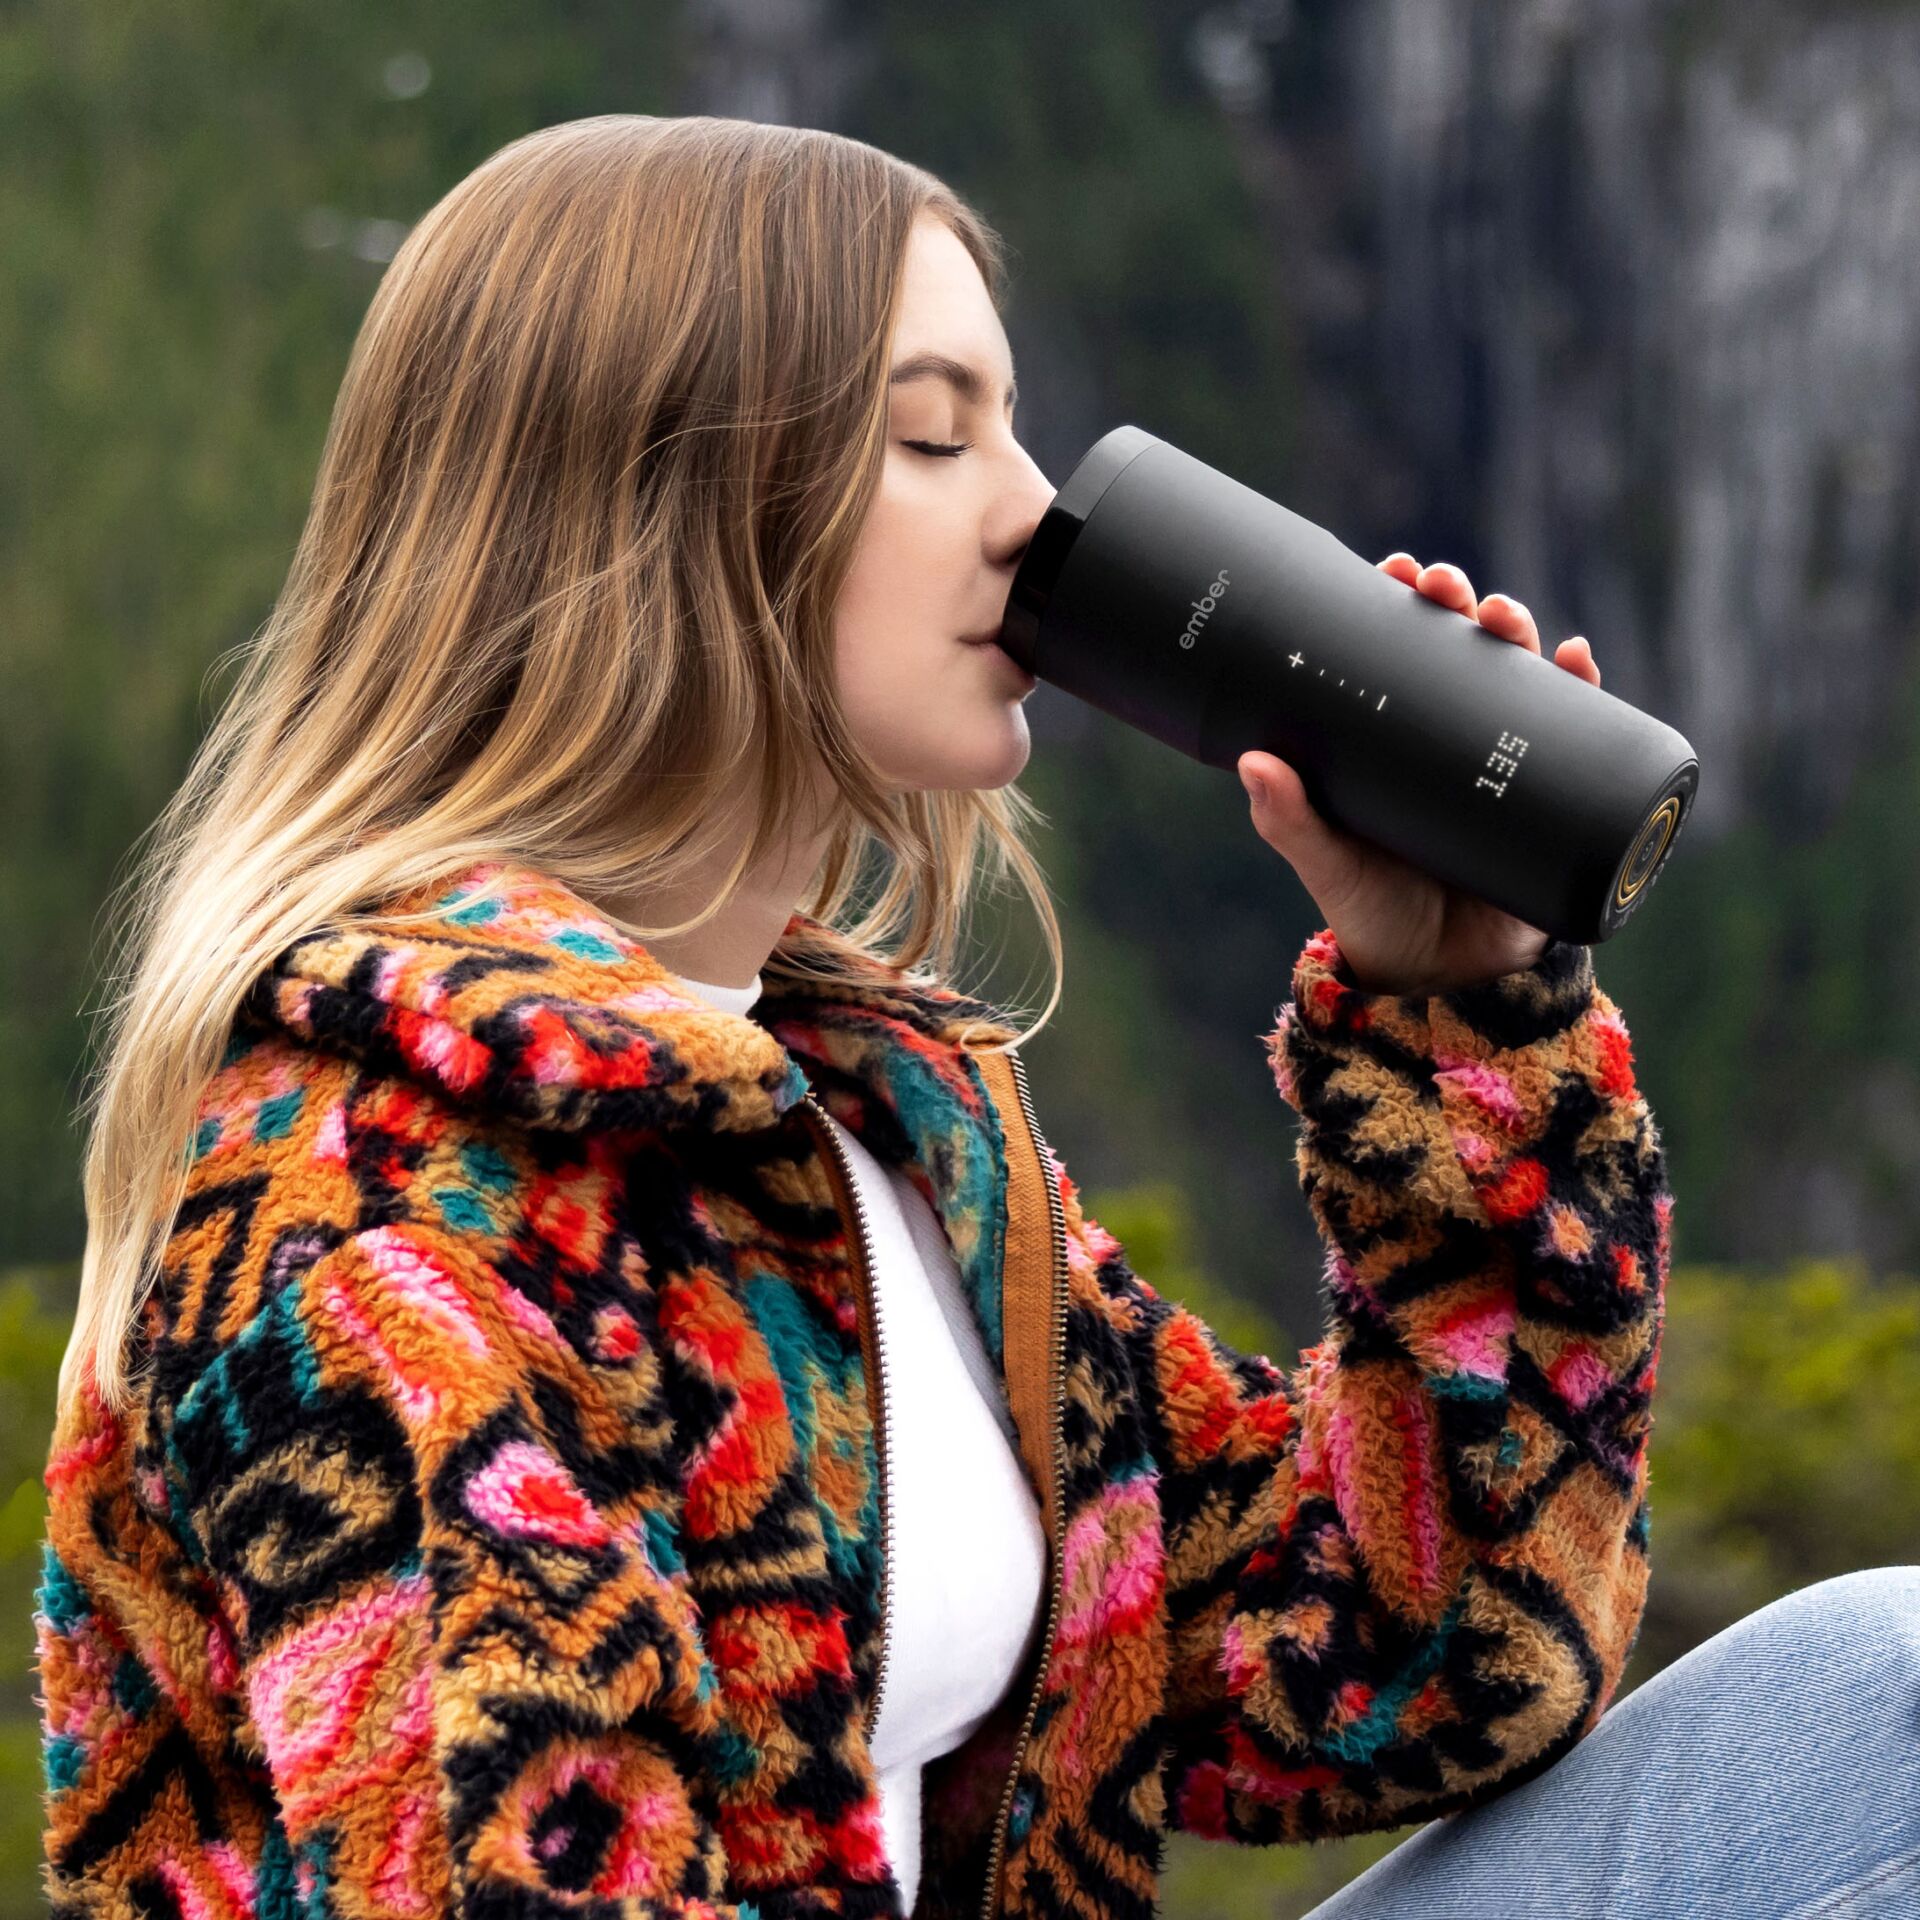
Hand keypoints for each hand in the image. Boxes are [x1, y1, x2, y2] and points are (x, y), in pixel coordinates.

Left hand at [1237, 555, 1601, 996]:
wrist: (1443, 983)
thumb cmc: (1375, 913)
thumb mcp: (1328, 863)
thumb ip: (1289, 820)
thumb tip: (1252, 760)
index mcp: (1393, 740)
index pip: (1396, 653)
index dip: (1400, 604)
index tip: (1394, 569)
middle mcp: (1451, 739)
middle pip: (1461, 652)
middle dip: (1460, 607)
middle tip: (1446, 587)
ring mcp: (1507, 763)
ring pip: (1520, 680)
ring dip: (1519, 636)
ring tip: (1505, 618)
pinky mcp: (1555, 797)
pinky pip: (1580, 736)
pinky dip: (1585, 693)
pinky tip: (1579, 659)